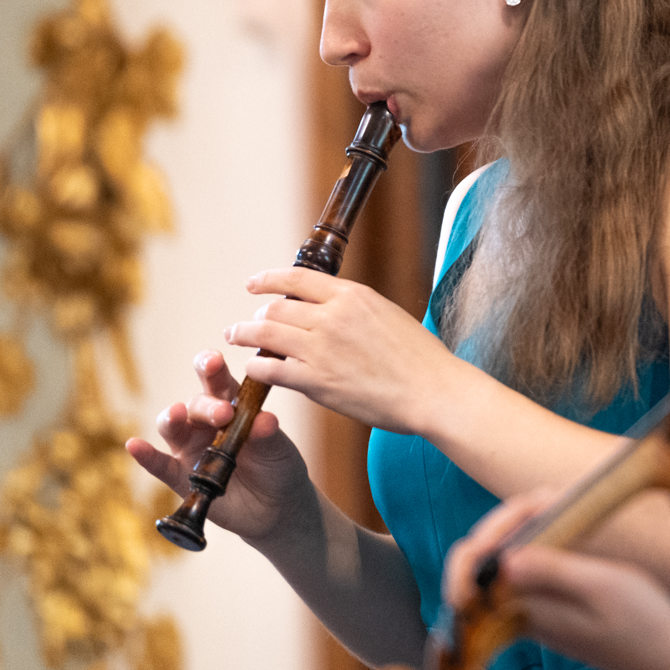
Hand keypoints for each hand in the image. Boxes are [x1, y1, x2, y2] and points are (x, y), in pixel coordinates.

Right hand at [126, 350, 313, 546]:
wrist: (277, 507)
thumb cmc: (278, 466)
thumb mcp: (278, 448)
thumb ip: (267, 434)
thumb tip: (265, 420)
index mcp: (232, 405)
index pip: (217, 380)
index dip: (211, 367)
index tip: (214, 360)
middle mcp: (206, 422)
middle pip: (196, 404)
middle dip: (206, 405)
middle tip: (223, 413)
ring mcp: (191, 448)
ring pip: (173, 427)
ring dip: (172, 418)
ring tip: (176, 414)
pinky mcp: (182, 477)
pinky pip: (160, 465)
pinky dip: (146, 456)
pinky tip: (134, 445)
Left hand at [230, 267, 464, 434]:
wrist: (433, 391)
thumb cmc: (420, 358)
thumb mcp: (387, 314)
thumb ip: (354, 309)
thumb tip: (329, 309)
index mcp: (352, 295)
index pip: (296, 278)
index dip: (267, 279)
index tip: (253, 284)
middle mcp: (332, 317)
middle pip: (275, 306)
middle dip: (255, 314)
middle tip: (247, 323)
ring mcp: (322, 349)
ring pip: (265, 333)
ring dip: (245, 334)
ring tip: (236, 338)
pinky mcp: (317, 381)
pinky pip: (271, 368)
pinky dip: (257, 366)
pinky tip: (254, 369)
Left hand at [443, 492, 669, 669]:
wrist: (668, 656)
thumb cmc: (642, 623)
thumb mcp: (603, 588)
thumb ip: (553, 572)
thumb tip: (504, 559)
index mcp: (524, 611)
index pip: (473, 565)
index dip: (490, 529)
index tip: (529, 508)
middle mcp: (519, 613)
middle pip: (484, 556)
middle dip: (510, 519)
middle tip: (551, 498)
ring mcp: (532, 610)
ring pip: (504, 558)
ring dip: (524, 525)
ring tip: (558, 504)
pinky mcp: (547, 607)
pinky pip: (526, 567)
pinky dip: (538, 538)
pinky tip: (561, 522)